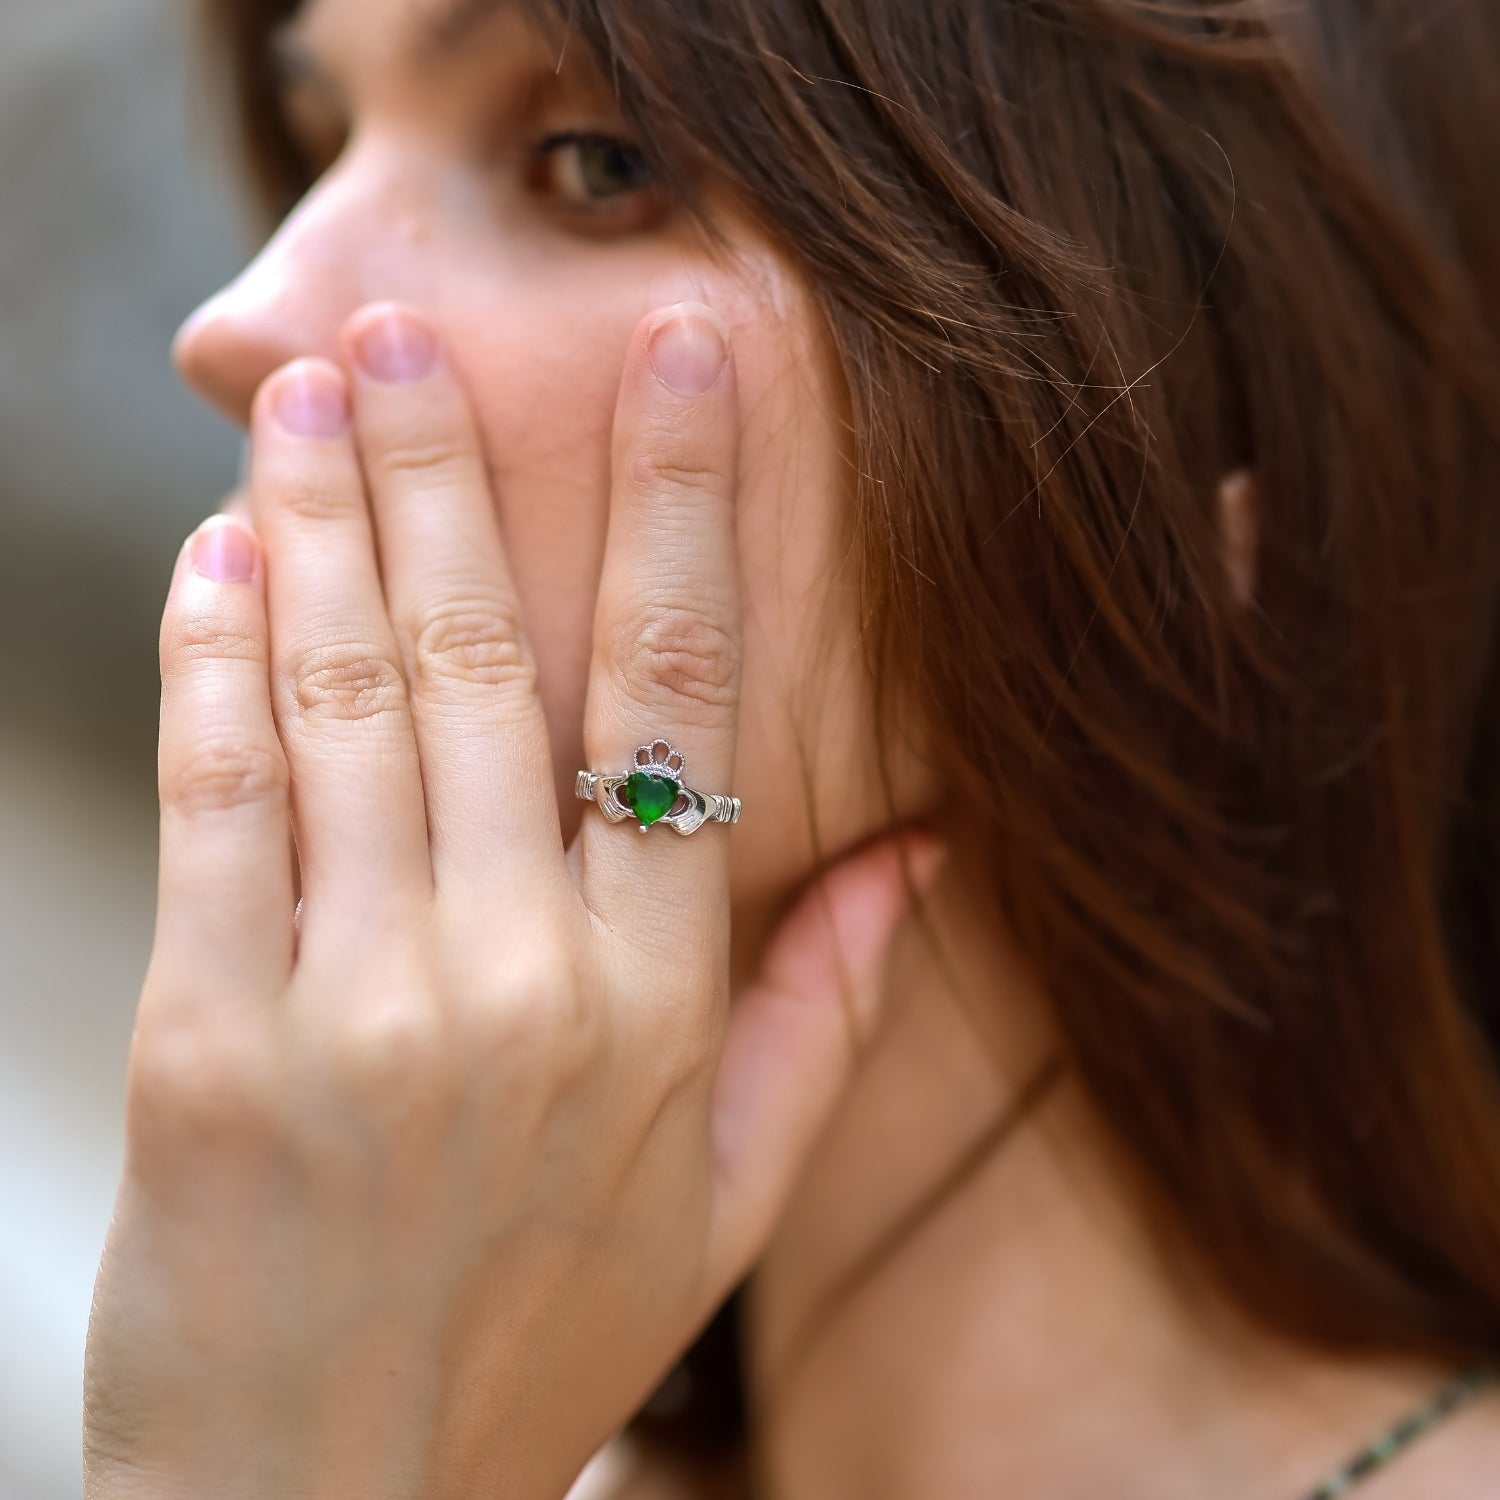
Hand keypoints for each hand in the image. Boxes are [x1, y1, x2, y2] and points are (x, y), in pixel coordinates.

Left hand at [83, 300, 945, 1498]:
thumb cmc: (543, 1334)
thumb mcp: (729, 1198)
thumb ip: (827, 1010)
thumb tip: (929, 852)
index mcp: (657, 1004)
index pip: (681, 701)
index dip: (684, 513)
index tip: (685, 364)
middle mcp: (516, 979)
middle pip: (490, 663)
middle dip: (450, 470)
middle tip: (414, 329)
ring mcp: (354, 1006)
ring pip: (345, 704)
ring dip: (319, 529)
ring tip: (303, 398)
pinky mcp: (205, 1042)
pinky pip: (218, 807)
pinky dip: (212, 666)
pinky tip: (216, 566)